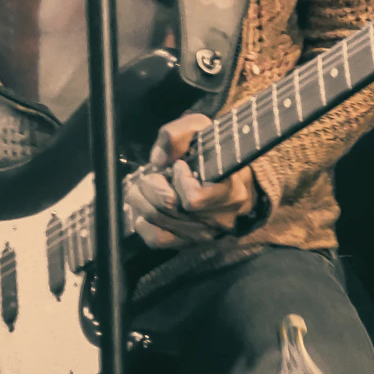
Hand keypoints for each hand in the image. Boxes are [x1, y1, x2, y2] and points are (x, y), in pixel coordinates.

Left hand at [122, 113, 256, 248]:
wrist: (228, 178)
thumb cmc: (213, 152)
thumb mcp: (201, 130)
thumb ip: (178, 134)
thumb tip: (158, 161)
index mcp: (231, 192)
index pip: (194, 198)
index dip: (180, 179)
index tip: (180, 165)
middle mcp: (220, 218)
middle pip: (169, 206)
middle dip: (152, 184)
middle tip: (153, 173)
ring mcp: (204, 234)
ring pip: (158, 219)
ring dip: (142, 198)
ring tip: (146, 185)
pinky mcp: (189, 243)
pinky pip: (156, 239)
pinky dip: (143, 223)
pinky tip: (146, 209)